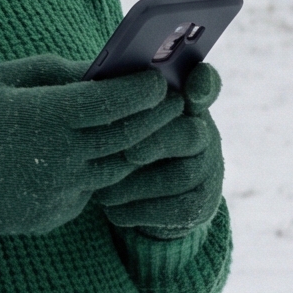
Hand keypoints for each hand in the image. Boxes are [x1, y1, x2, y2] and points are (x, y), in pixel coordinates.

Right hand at [0, 55, 201, 243]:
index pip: (116, 102)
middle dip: (158, 114)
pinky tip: (112, 150)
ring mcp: (62, 191)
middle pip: (130, 135)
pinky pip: (98, 188)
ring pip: (122, 165)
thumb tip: (102, 68)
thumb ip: (56, 71)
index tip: (158, 77)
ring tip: (151, 122)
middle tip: (172, 97)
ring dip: (140, 144)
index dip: (145, 89)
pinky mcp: (59, 213)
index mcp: (46, 118)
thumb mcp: (1, 78)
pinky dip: (109, 167)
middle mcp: (61, 158)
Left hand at [98, 61, 223, 239]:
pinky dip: (142, 211)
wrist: (129, 194)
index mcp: (182, 100)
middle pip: (192, 134)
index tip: (191, 89)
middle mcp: (202, 131)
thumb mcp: (108, 114)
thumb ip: (106, 93)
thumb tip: (86, 81)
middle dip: (158, 143)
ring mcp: (206, 169)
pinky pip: (180, 210)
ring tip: (103, 192)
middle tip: (128, 153)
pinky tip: (113, 209)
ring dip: (139, 185)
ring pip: (183, 176)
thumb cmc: (111, 140)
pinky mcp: (200, 204)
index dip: (202, 84)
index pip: (204, 84)